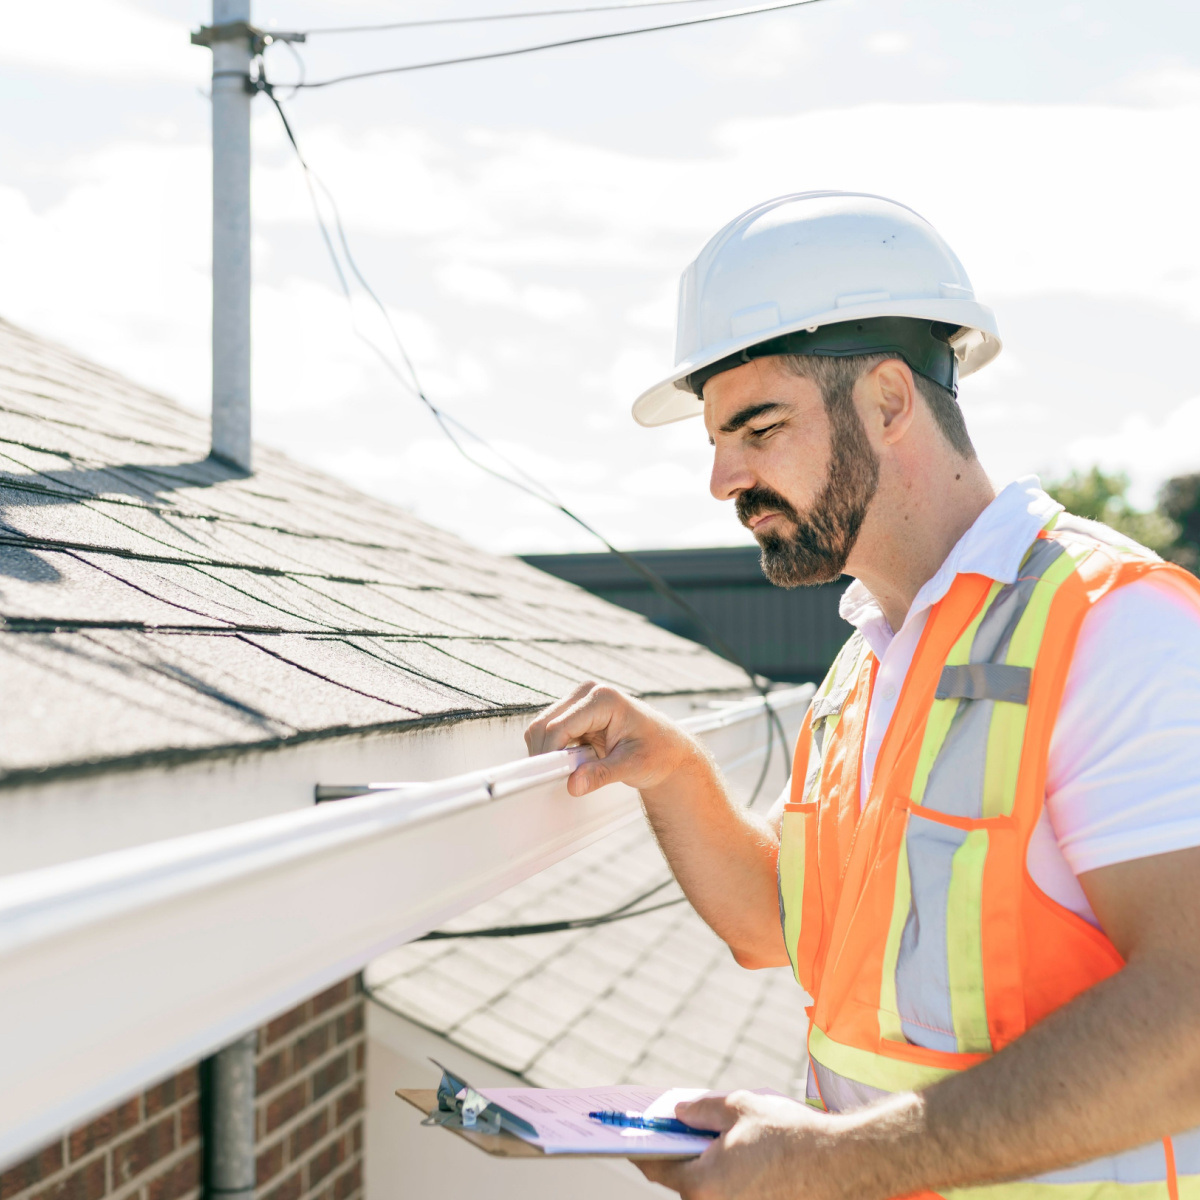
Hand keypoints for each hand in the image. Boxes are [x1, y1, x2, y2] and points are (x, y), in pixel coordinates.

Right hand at [524, 681, 705, 797]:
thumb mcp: (633, 765)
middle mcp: (588, 694)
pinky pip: (551, 733)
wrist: (668, 749)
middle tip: (560, 778)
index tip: (549, 777)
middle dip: (547, 754)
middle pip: (545, 724)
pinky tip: (576, 762)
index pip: (559, 726)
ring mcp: (580, 702)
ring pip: (543, 728)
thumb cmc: (658, 751)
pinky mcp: (575, 714)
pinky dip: (555, 751)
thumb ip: (602, 774)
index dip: (550, 753)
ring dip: (551, 752)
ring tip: (576, 769)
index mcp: (603, 698)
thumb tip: (574, 784)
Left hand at [637, 1091, 849, 1199]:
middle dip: (680, 1155)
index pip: (655, 1166)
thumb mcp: (738, 1107)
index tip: (629, 1138)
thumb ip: (700, 1110)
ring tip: (715, 1140)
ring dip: (707, 1168)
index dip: (641, 1148)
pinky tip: (742, 1157)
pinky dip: (729, 1179)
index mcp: (702, 1183)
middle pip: (682, 1181)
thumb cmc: (789, 1134)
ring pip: (708, 1190)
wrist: (841, 1164)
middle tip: (678, 1128)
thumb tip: (677, 1112)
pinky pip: (730, 1195)